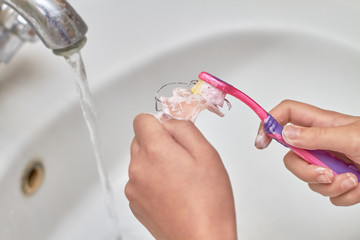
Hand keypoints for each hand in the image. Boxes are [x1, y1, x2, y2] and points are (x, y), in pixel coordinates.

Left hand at [125, 114, 236, 238]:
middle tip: (183, 159)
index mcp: (155, 151)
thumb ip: (184, 128)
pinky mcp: (134, 203)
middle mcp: (138, 167)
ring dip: (156, 162)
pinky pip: (140, 180)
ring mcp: (134, 187)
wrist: (201, 239)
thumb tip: (168, 119)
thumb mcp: (206, 153)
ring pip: (140, 160)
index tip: (173, 133)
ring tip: (180, 180)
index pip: (142, 119)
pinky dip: (152, 181)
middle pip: (140, 139)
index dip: (160, 123)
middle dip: (159, 142)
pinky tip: (172, 192)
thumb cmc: (208, 202)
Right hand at [255, 100, 359, 205]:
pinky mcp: (339, 180)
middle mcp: (321, 143)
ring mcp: (329, 162)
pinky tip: (359, 185)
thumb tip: (286, 133)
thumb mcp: (351, 137)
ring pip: (308, 178)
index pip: (286, 114)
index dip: (269, 122)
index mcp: (321, 124)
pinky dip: (344, 195)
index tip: (262, 140)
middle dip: (304, 169)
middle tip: (324, 171)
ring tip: (352, 178)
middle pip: (290, 155)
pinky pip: (327, 193)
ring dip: (331, 184)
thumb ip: (316, 136)